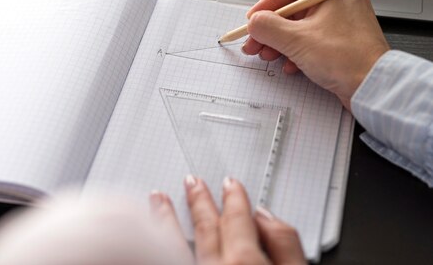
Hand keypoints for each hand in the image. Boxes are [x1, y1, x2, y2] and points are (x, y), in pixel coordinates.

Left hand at [150, 176, 305, 264]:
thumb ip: (285, 246)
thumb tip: (266, 216)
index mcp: (244, 261)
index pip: (238, 220)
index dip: (235, 200)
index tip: (230, 184)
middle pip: (206, 228)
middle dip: (199, 201)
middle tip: (192, 181)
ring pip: (174, 243)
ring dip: (166, 218)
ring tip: (157, 198)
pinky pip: (165, 257)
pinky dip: (161, 237)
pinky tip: (152, 229)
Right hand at [241, 0, 388, 109]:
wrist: (375, 88)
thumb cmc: (349, 59)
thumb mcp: (296, 40)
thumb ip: (267, 27)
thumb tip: (254, 22)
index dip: (268, 1)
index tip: (255, 19)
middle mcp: (337, 0)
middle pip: (292, 7)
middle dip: (270, 27)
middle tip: (255, 41)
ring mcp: (340, 21)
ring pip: (299, 25)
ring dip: (279, 41)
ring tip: (268, 55)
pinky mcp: (341, 40)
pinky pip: (310, 39)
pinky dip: (295, 50)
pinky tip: (289, 64)